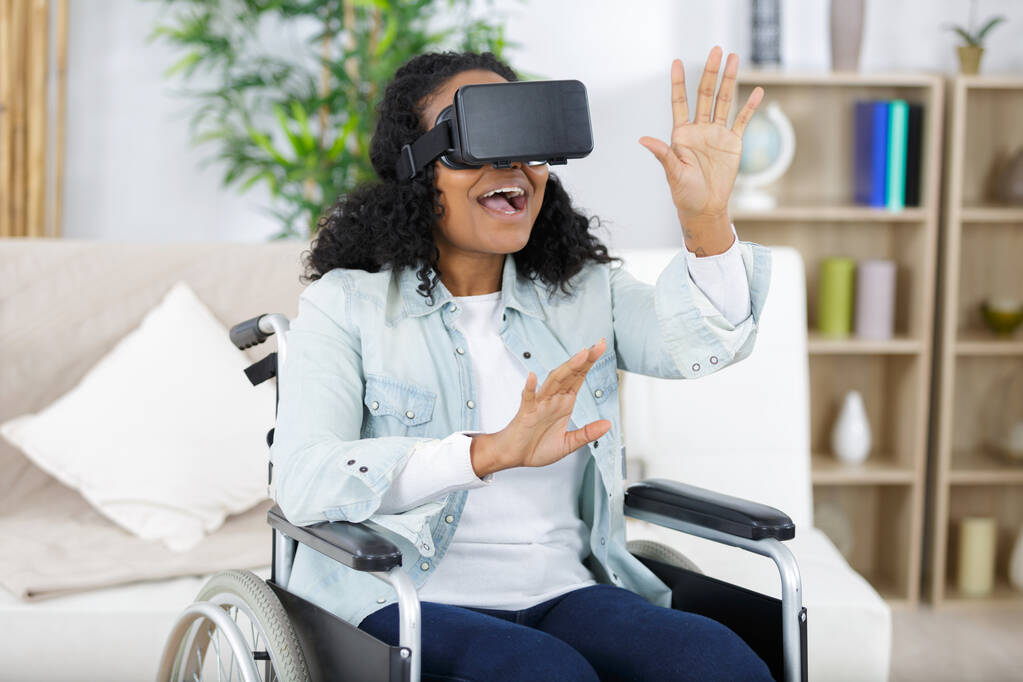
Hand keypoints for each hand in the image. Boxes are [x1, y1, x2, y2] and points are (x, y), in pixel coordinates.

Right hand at [470, 338, 610, 475]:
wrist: (514, 456)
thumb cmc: (537, 447)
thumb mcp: (568, 444)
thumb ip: (587, 433)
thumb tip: (608, 424)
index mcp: (564, 403)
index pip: (579, 378)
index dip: (590, 363)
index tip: (601, 347)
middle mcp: (553, 399)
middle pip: (570, 375)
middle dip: (584, 360)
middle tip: (598, 345)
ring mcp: (539, 404)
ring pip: (553, 383)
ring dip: (566, 369)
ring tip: (580, 356)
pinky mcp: (525, 413)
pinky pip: (527, 398)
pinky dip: (530, 388)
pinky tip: (533, 377)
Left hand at [639, 47, 763, 239]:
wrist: (704, 207)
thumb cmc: (684, 193)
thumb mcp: (672, 173)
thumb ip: (662, 154)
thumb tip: (643, 140)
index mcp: (681, 134)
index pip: (679, 102)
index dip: (678, 82)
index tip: (677, 62)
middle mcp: (699, 129)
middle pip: (705, 95)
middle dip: (710, 72)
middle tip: (717, 50)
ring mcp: (717, 134)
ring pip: (724, 101)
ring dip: (730, 81)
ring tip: (734, 58)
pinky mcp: (732, 143)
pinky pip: (742, 121)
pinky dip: (750, 106)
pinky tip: (757, 91)